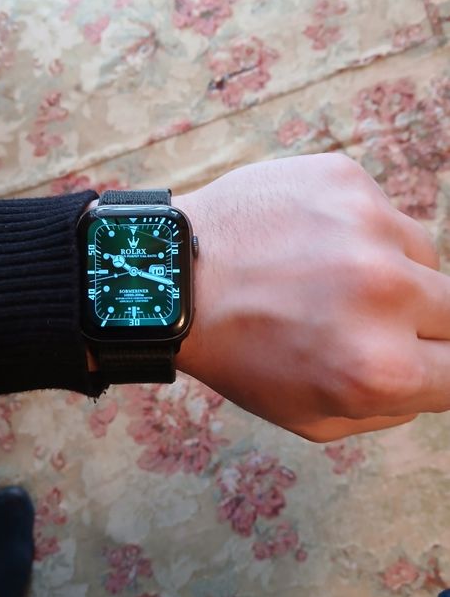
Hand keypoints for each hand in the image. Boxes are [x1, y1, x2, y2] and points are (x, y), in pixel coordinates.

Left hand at [173, 154, 445, 441]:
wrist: (172, 275)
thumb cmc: (236, 353)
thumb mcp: (312, 417)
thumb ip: (391, 409)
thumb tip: (436, 377)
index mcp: (380, 368)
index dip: (441, 366)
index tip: (423, 356)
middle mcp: (385, 292)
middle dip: (422, 322)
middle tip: (364, 318)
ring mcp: (367, 226)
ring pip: (423, 256)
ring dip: (392, 272)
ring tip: (327, 277)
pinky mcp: (346, 179)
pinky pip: (383, 214)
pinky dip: (359, 232)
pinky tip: (310, 241)